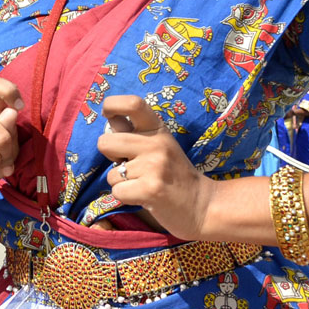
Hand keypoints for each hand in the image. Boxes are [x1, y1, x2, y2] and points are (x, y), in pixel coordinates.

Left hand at [97, 95, 214, 240]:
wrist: (203, 205)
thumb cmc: (173, 174)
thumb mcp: (159, 145)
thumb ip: (134, 133)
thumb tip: (109, 116)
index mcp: (157, 129)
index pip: (133, 103)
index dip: (112, 104)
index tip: (108, 114)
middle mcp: (156, 144)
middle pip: (104, 143)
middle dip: (110, 157)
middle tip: (130, 165)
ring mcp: (154, 166)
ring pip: (111, 173)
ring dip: (121, 182)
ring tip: (143, 183)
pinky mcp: (151, 189)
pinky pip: (117, 191)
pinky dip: (125, 198)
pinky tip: (144, 197)